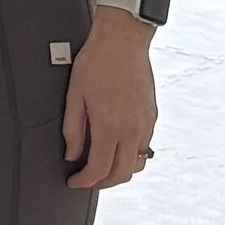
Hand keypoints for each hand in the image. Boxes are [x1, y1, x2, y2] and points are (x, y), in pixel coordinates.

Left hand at [62, 9, 155, 190]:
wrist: (123, 41)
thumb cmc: (97, 62)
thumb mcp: (74, 95)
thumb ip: (72, 129)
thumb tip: (71, 154)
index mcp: (110, 126)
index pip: (100, 170)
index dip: (85, 182)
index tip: (75, 181)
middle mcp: (132, 130)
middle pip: (122, 174)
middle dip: (103, 183)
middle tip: (87, 179)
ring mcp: (145, 124)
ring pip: (138, 164)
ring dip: (120, 171)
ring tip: (102, 166)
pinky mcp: (152, 116)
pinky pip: (144, 146)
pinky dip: (131, 155)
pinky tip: (116, 146)